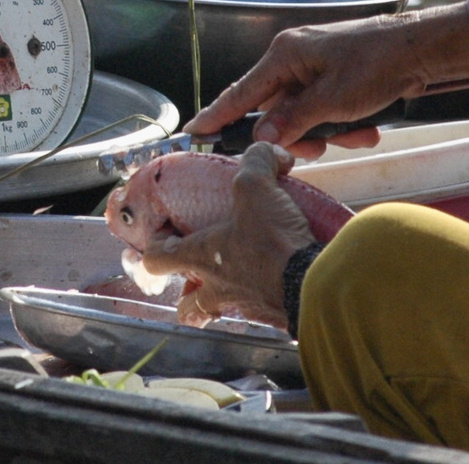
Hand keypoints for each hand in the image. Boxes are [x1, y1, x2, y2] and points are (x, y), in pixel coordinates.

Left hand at [139, 143, 313, 328]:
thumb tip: (268, 151)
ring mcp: (246, 306)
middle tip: (202, 275)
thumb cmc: (272, 243)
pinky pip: (262, 311)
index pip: (156, 259)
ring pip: (223, 310)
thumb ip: (257, 162)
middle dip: (190, 293)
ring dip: (229, 296)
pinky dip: (265, 297)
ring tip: (246, 276)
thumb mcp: (257, 188)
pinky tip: (281, 277)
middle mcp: (218, 288)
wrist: (312, 284)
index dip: (155, 247)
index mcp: (201, 257)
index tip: (166, 236)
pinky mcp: (275, 316)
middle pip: (188, 304)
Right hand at [185, 2, 468, 157]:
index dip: (218, 115)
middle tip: (317, 149)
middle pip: (276, 110)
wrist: (425, 50)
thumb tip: (261, 137)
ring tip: (358, 134)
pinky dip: (343, 123)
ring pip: (305, 114)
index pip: (241, 92)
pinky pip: (326, 109)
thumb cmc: (378, 64)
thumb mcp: (332, 101)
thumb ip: (293, 120)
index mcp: (285, 54)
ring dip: (328, 133)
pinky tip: (367, 128)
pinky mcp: (337, 77)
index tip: (194, 132)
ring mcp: (317, 67)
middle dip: (298, 135)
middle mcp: (295, 57)